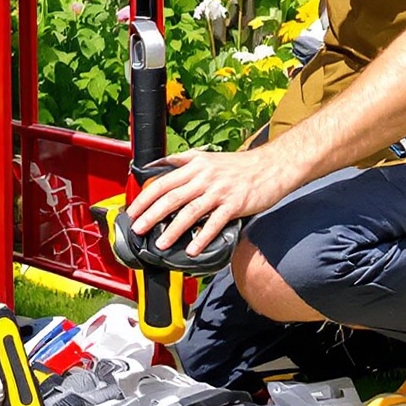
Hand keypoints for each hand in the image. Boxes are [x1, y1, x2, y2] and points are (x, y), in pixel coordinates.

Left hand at [127, 147, 298, 255]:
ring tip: (160, 243)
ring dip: (173, 229)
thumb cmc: (239, 165)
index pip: (163, 182)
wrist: (271, 166)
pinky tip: (192, 249)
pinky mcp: (235, 204)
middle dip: (151, 214)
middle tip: (138, 229)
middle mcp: (204, 178)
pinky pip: (215, 223)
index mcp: (195, 166)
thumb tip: (157, 165)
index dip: (145, 198)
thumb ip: (182, 161)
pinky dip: (202, 237)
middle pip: (172, 197)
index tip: (133, 211)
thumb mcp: (207, 157)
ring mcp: (219, 191)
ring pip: (190, 211)